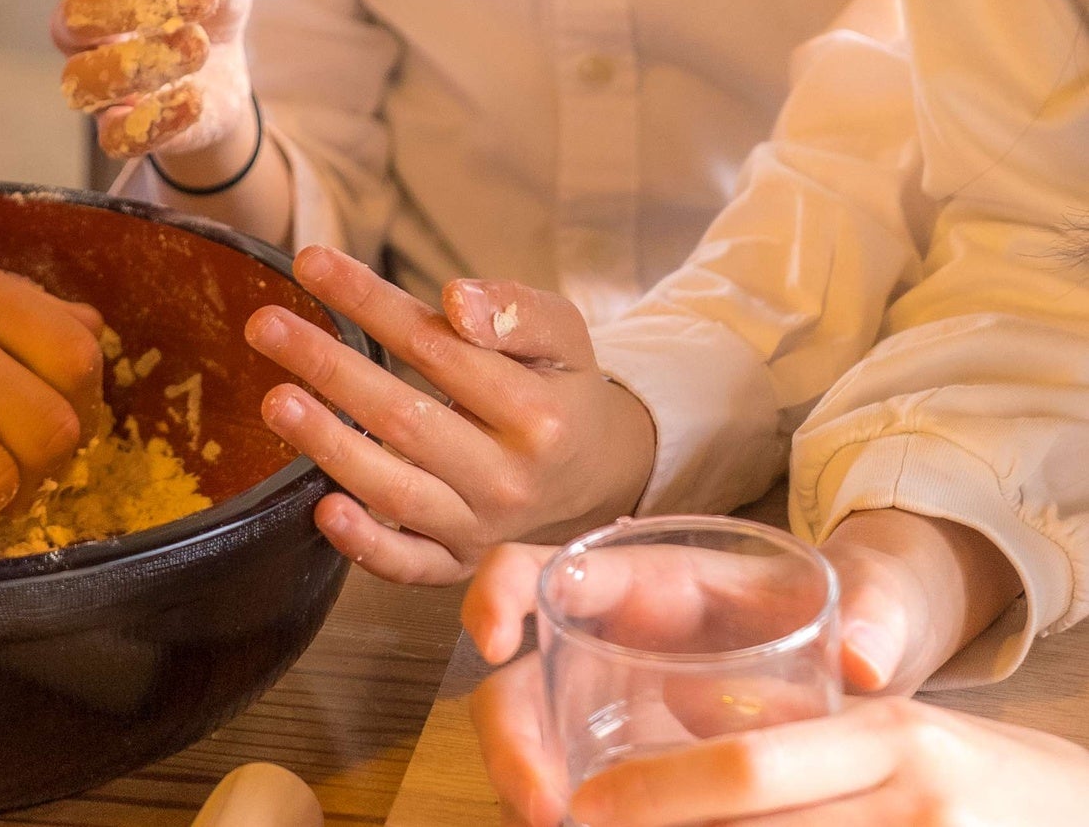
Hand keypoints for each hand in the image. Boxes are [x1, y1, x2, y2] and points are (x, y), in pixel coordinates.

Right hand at [53, 0, 253, 160]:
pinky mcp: (118, 128)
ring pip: (83, 81)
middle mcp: (78, 27)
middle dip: (143, 2)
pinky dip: (155, 122)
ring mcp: (94, 81)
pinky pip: (114, 138)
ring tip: (200, 46)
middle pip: (77, 13)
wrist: (224, 63)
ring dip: (144, 62)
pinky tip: (195, 98)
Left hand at [245, 250, 656, 581]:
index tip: (311, 263)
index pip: (437, 347)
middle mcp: (508, 478)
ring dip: (328, 445)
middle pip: (404, 417)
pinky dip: (364, 546)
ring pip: (396, 490)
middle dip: (328, 367)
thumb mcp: (563, 333)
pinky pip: (408, 565)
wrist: (595, 473)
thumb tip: (457, 300)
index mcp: (537, 413)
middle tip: (264, 326)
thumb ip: (515, 311)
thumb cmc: (562, 388)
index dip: (369, 302)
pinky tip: (320, 508)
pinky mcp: (458, 563)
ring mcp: (482, 528)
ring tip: (273, 401)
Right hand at [464, 515, 1031, 826]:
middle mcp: (614, 644)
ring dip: (534, 798)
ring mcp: (617, 713)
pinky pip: (581, 798)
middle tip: (543, 810)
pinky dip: (573, 822)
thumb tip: (872, 662)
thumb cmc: (860, 610)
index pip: (548, 570)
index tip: (493, 639)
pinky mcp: (637, 770)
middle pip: (521, 682)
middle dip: (511, 743)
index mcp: (655, 581)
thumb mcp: (873, 598)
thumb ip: (879, 612)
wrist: (877, 657)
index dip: (501, 592)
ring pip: (539, 753)